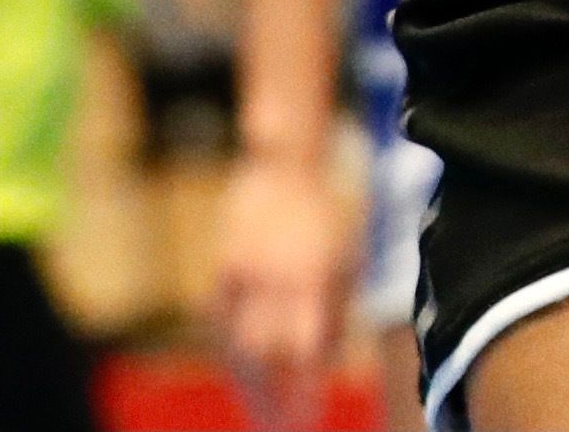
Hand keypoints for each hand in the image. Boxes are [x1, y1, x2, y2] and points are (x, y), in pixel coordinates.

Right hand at [217, 137, 359, 423]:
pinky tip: (239, 377)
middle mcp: (276, 282)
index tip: (308, 422)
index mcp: (315, 277)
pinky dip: (229, 354)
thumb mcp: (347, 255)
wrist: (285, 164)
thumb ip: (337, 307)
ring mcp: (243, 277)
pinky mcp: (221, 272)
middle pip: (269, 357)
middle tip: (281, 430)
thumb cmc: (328, 214)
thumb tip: (326, 361)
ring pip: (238, 348)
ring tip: (260, 414)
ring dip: (249, 387)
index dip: (306, 391)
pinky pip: (220, 326)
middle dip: (275, 400)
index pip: (308, 350)